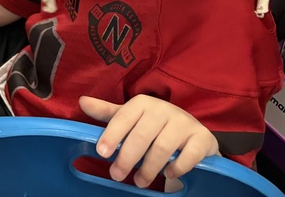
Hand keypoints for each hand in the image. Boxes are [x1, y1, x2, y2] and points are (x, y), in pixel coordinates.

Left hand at [79, 94, 218, 188]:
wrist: (193, 132)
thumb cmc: (154, 125)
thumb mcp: (131, 117)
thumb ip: (108, 113)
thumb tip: (82, 102)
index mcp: (142, 103)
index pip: (123, 118)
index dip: (112, 135)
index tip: (102, 153)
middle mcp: (163, 109)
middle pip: (141, 136)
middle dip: (127, 158)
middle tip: (117, 175)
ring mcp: (184, 122)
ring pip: (162, 148)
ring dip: (149, 168)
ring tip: (139, 181)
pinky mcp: (202, 138)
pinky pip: (188, 155)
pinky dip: (177, 167)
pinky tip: (167, 174)